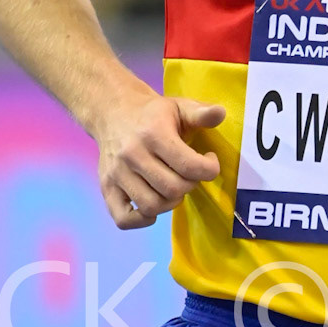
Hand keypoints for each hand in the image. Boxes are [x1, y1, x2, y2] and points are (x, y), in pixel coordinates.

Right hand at [96, 89, 225, 229]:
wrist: (112, 111)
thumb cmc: (152, 114)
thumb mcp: (179, 106)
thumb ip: (201, 112)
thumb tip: (220, 113)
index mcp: (153, 133)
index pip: (190, 166)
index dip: (209, 169)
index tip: (209, 161)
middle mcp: (132, 155)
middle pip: (173, 190)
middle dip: (190, 186)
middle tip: (189, 174)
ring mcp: (117, 173)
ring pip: (152, 206)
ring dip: (170, 203)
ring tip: (172, 187)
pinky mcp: (106, 187)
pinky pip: (123, 219)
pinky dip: (141, 220)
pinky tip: (153, 205)